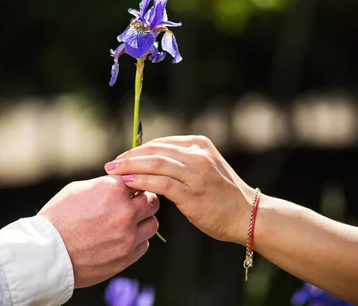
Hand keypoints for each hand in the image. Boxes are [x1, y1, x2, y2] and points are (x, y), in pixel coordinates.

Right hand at [38, 176, 158, 287]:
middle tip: (132, 205)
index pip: (138, 179)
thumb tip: (121, 186)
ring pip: (152, 224)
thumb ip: (105, 186)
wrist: (46, 253)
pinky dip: (136, 241)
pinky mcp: (127, 256)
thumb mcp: (78, 189)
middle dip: (143, 201)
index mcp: (113, 189)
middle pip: (152, 200)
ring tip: (127, 224)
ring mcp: (128, 236)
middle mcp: (125, 211)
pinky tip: (120, 239)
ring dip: (142, 222)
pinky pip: (144, 244)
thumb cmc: (57, 217)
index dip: (132, 185)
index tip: (127, 189)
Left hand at [104, 135, 253, 243]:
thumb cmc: (222, 195)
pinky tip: (127, 184)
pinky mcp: (192, 193)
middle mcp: (198, 154)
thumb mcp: (204, 168)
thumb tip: (149, 163)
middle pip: (154, 150)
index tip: (121, 158)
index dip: (137, 150)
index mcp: (199, 144)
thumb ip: (181, 162)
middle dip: (129, 157)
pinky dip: (141, 181)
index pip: (160, 143)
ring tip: (112, 173)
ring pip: (155, 163)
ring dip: (129, 167)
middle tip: (110, 165)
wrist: (247, 215)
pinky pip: (160, 183)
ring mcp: (196, 173)